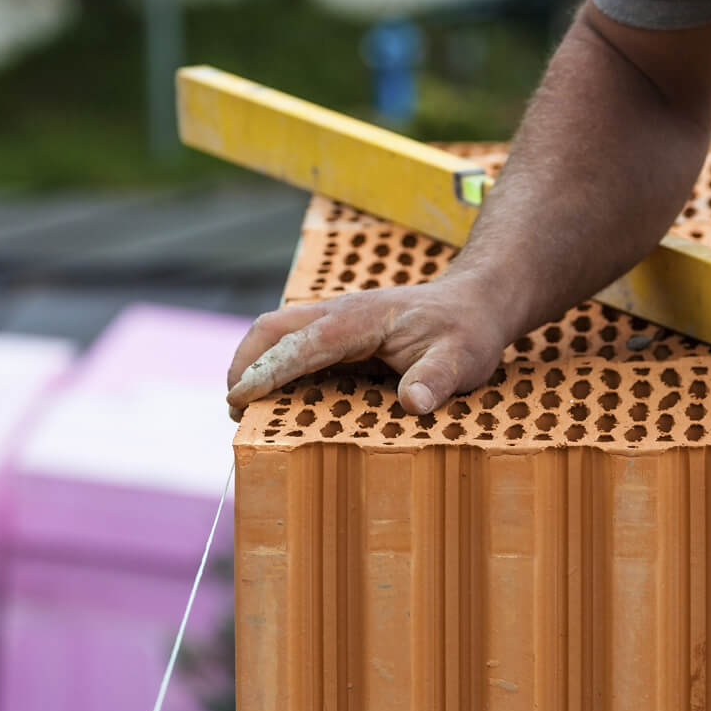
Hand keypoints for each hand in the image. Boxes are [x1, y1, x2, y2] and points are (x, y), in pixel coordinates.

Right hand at [225, 275, 515, 420]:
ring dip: (253, 364)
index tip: (241, 398)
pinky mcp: (338, 334)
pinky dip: (273, 367)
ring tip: (242, 407)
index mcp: (360, 319)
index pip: (303, 343)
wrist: (475, 302)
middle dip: (244, 364)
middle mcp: (339, 314)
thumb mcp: (462, 359)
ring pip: (276, 333)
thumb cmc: (467, 332)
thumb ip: (437, 379)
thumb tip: (414, 404)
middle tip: (234, 408)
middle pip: (272, 329)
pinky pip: (293, 346)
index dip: (269, 370)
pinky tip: (273, 398)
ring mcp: (335, 322)